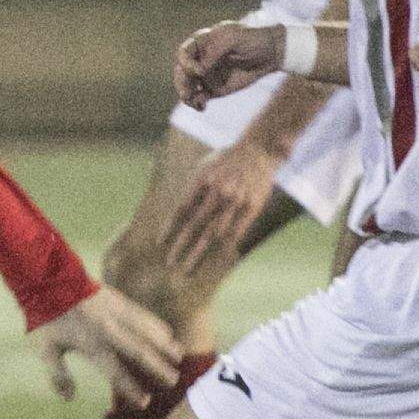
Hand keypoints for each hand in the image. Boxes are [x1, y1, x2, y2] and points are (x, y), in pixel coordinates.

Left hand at [32, 286, 182, 400]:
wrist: (47, 280)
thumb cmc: (45, 318)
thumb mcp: (45, 349)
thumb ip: (58, 376)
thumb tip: (69, 399)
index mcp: (90, 344)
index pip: (115, 372)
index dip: (130, 388)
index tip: (144, 402)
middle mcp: (107, 330)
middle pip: (138, 351)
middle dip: (157, 367)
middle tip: (173, 381)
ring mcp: (114, 313)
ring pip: (145, 331)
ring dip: (163, 345)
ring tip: (179, 357)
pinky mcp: (117, 300)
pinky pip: (141, 314)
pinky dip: (156, 325)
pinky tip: (168, 333)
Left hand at [167, 137, 282, 266]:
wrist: (258, 150)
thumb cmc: (226, 160)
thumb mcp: (203, 168)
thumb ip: (192, 191)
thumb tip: (179, 215)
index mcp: (202, 180)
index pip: (181, 209)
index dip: (170, 228)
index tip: (160, 243)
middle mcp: (218, 192)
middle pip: (196, 226)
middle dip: (182, 247)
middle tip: (171, 265)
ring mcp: (235, 200)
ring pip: (215, 234)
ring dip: (201, 253)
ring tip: (191, 269)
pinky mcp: (252, 207)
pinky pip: (236, 232)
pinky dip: (224, 247)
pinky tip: (215, 260)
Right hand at [173, 18, 283, 108]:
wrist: (269, 54)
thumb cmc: (252, 39)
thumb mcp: (235, 38)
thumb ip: (216, 51)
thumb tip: (201, 70)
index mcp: (201, 43)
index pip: (183, 53)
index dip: (187, 63)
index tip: (200, 71)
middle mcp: (200, 59)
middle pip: (181, 71)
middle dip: (182, 83)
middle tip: (188, 93)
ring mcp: (205, 75)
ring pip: (186, 86)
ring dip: (186, 95)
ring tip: (195, 103)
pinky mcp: (213, 89)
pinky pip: (198, 98)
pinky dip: (196, 103)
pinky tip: (202, 107)